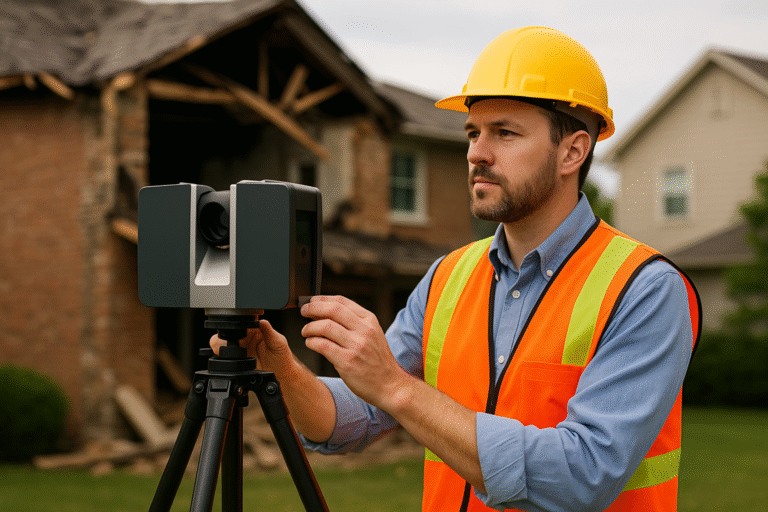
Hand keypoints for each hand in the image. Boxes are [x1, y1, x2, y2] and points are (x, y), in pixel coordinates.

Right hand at [209, 320, 296, 378]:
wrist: (281, 374)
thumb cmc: (282, 356)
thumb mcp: (278, 342)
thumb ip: (269, 331)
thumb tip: (262, 321)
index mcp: (254, 329)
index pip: (240, 322)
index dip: (234, 325)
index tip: (236, 330)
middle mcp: (244, 338)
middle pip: (226, 333)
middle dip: (224, 338)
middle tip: (231, 344)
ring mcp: (239, 349)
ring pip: (220, 345)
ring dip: (222, 348)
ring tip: (235, 354)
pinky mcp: (236, 361)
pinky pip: (224, 358)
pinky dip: (225, 358)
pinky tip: (234, 361)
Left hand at [300, 295, 411, 410]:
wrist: (390, 385)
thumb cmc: (377, 361)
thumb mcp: (372, 335)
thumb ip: (353, 323)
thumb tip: (324, 312)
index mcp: (369, 320)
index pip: (342, 301)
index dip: (322, 299)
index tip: (311, 301)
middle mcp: (364, 330)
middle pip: (332, 310)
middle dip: (313, 308)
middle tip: (304, 311)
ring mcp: (356, 346)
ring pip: (324, 327)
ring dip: (309, 327)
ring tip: (306, 332)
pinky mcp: (347, 362)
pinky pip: (322, 346)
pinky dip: (311, 342)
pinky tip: (310, 343)